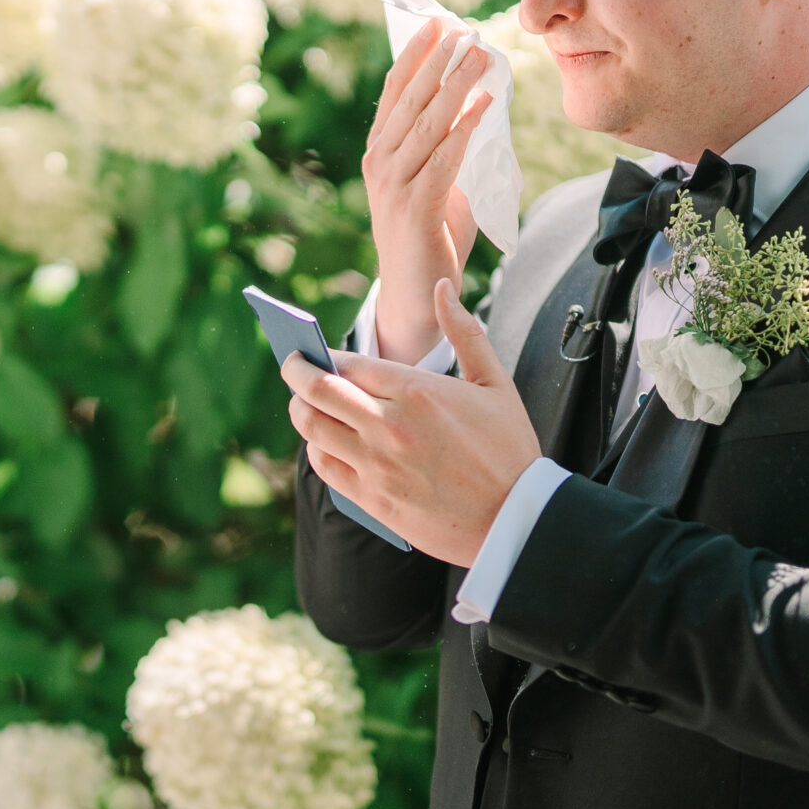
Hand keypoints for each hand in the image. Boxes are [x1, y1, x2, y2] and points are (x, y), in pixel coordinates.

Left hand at [285, 279, 539, 564]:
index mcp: (417, 392)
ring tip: (303, 401)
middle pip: (316, 389)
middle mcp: (389, 425)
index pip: (347, 363)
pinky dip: (315, 448)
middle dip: (295, 370)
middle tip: (292, 364)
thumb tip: (440, 288)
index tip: (319, 353)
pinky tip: (323, 440)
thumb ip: (464, 331)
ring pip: (312, 426)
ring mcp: (376, 464)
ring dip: (300, 409)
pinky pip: (323, 465)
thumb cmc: (509, 448)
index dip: (326, 356)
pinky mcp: (372, 499)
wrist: (515, 519)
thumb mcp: (495, 382)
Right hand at [364, 17, 489, 363]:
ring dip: (455, 85)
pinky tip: (484, 105)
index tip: (437, 22)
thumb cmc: (431, 240)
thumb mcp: (441, 186)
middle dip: (438, 60)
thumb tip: (484, 112)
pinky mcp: (415, 208)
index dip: (416, 55)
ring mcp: (393, 186)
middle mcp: (380, 164)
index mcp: (380, 153)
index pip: (395, 92)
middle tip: (463, 27)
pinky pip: (443, 159)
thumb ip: (453, 153)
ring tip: (478, 55)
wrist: (416, 298)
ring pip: (427, 123)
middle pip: (410, 99)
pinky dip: (465, 129)